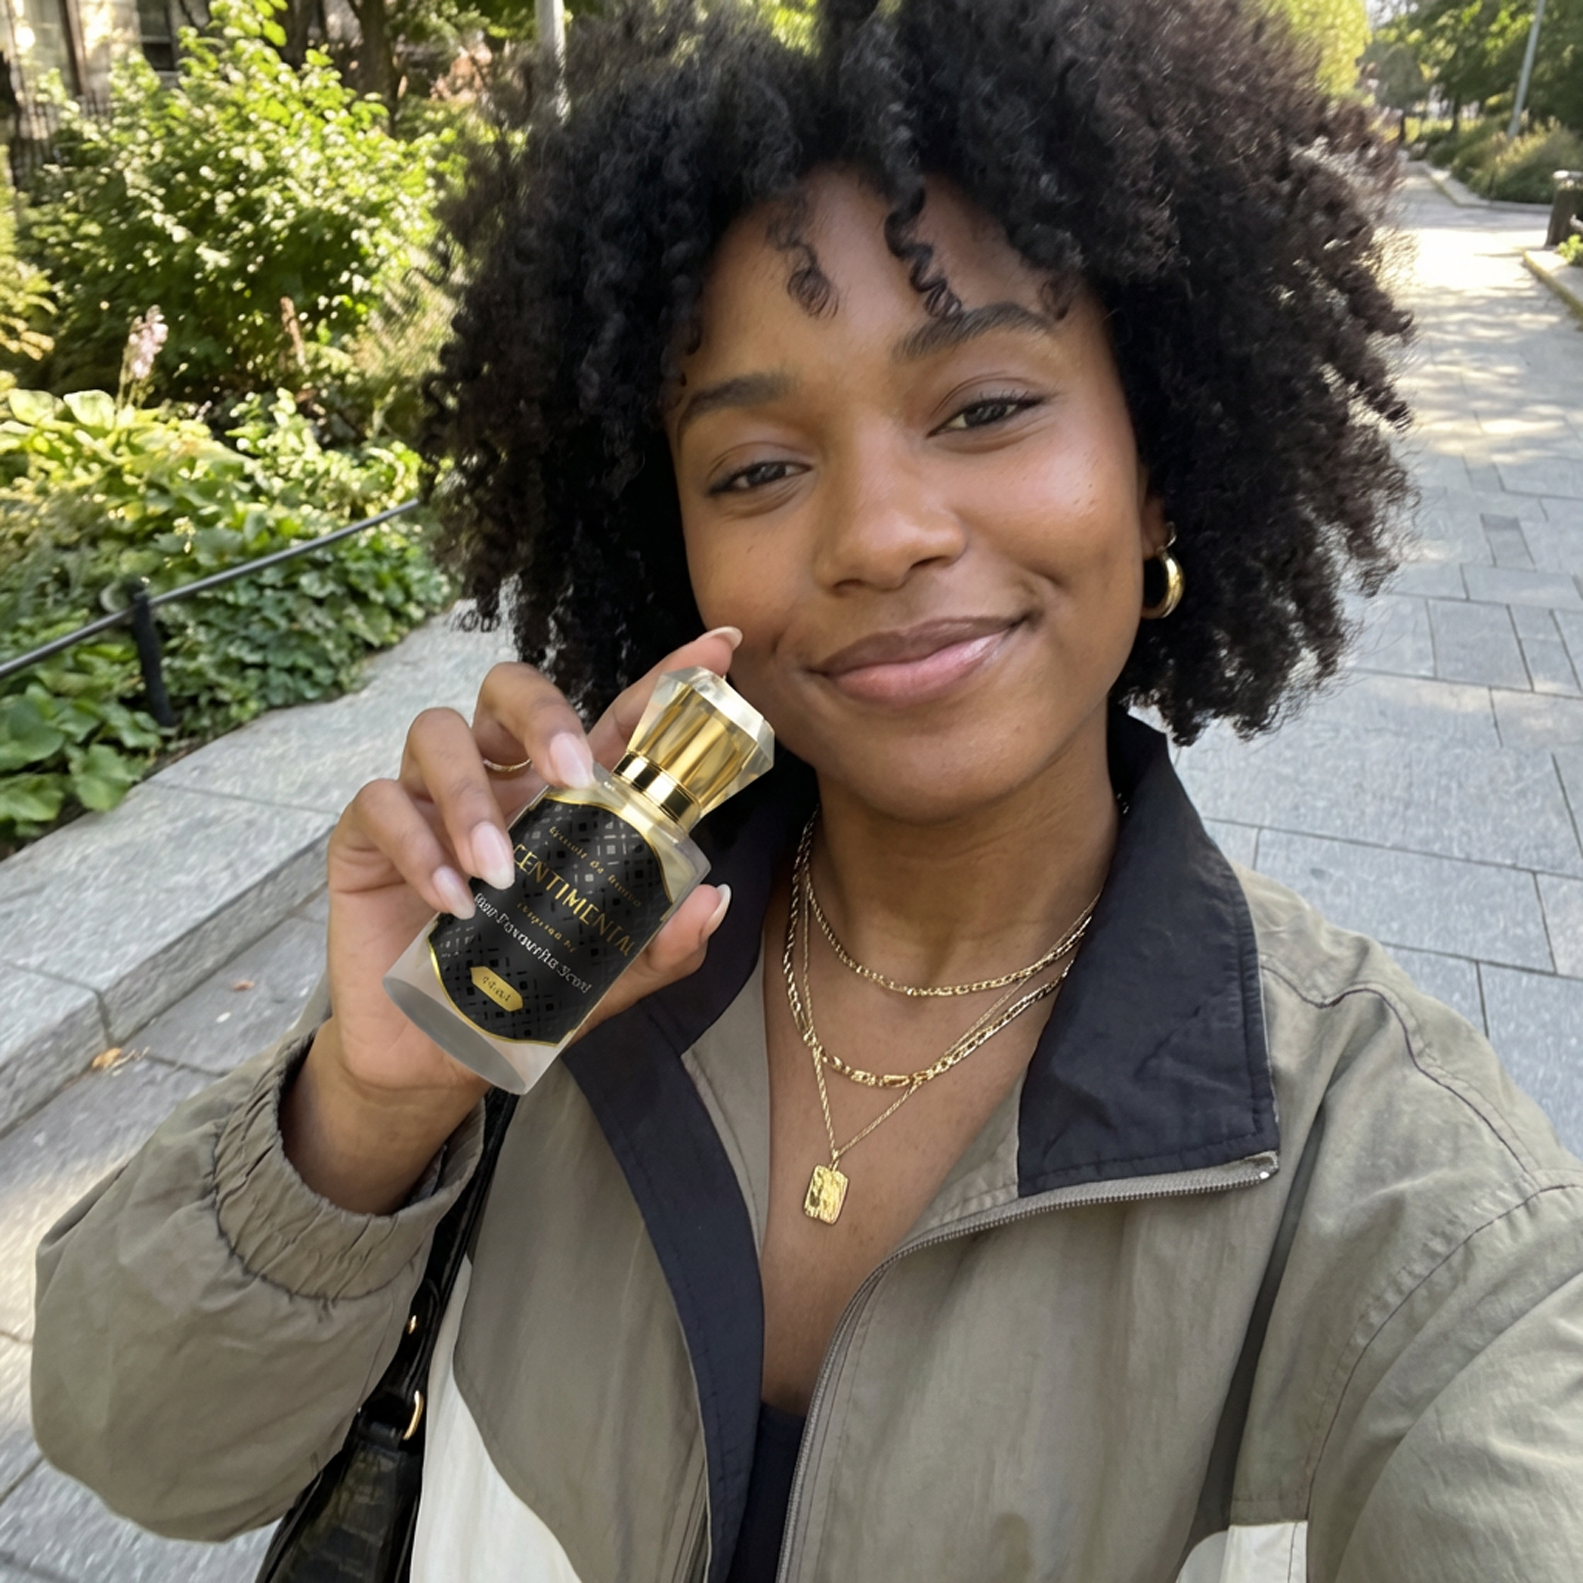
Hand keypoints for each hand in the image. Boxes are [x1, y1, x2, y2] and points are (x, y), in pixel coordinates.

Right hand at [283, 627, 743, 1211]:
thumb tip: (714, 899)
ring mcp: (431, 799)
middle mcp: (501, 779)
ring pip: (439, 734)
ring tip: (499, 873)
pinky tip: (452, 903)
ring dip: (472, 797)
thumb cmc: (526, 991)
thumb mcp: (608, 975)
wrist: (437, 1057)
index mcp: (567, 796)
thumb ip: (660, 943)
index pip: (616, 721)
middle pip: (511, 689)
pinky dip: (420, 849)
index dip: (663, 680)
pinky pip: (382, 804)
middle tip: (572, 772)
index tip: (718, 650)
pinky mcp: (369, 835)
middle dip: (543, 714)